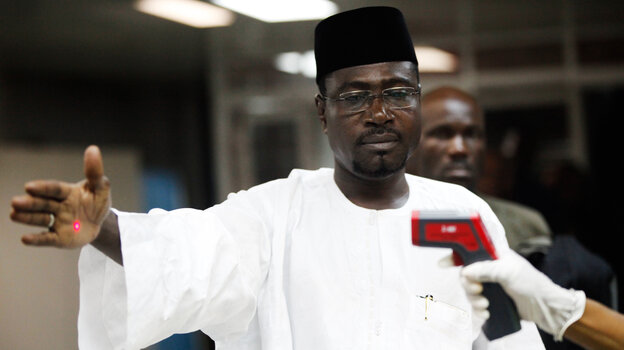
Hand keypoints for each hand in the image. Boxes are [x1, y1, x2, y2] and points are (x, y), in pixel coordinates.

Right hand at [10, 145, 111, 248]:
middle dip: (30, 203)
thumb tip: (93, 148)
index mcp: (67, 192)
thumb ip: (95, 172)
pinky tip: (25, 239)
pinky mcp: (58, 238)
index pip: (54, 189)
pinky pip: (47, 239)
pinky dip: (37, 239)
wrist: (100, 224)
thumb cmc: (97, 202)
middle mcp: (58, 206)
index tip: (29, 187)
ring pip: (40, 219)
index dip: (43, 188)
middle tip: (15, 202)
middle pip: (43, 204)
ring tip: (14, 214)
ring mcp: (57, 222)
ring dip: (27, 218)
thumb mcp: (100, 187)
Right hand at [460, 250, 585, 340]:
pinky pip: (476, 304)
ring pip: (469, 290)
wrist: (544, 308)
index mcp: (494, 256)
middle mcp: (489, 269)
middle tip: (477, 290)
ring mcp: (490, 285)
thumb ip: (487, 269)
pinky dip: (478, 309)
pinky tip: (486, 313)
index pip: (470, 250)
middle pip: (466, 274)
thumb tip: (466, 271)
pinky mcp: (492, 300)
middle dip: (468, 284)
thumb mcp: (509, 272)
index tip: (443, 264)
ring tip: (485, 305)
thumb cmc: (531, 283)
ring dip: (474, 299)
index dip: (455, 255)